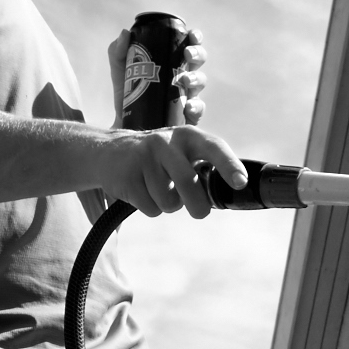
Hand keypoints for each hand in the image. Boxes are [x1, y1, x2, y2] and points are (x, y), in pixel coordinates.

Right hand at [105, 124, 247, 218]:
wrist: (108, 152)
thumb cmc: (158, 159)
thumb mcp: (181, 153)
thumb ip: (203, 169)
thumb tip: (229, 193)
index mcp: (187, 136)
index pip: (213, 147)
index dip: (228, 165)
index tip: (240, 182)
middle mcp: (165, 142)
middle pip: (188, 182)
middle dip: (198, 206)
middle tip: (199, 212)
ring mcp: (143, 157)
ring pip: (169, 201)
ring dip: (168, 205)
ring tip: (158, 189)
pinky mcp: (127, 176)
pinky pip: (150, 208)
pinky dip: (150, 207)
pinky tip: (141, 190)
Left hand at [107, 26, 207, 126]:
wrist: (126, 123)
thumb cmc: (127, 92)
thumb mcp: (119, 70)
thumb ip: (118, 51)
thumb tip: (125, 33)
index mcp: (172, 59)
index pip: (188, 44)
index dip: (195, 38)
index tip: (191, 35)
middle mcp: (184, 74)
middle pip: (199, 60)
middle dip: (197, 54)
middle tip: (187, 55)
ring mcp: (188, 95)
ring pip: (200, 82)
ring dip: (196, 78)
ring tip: (185, 80)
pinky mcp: (188, 115)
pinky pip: (198, 110)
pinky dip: (196, 107)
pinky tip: (188, 106)